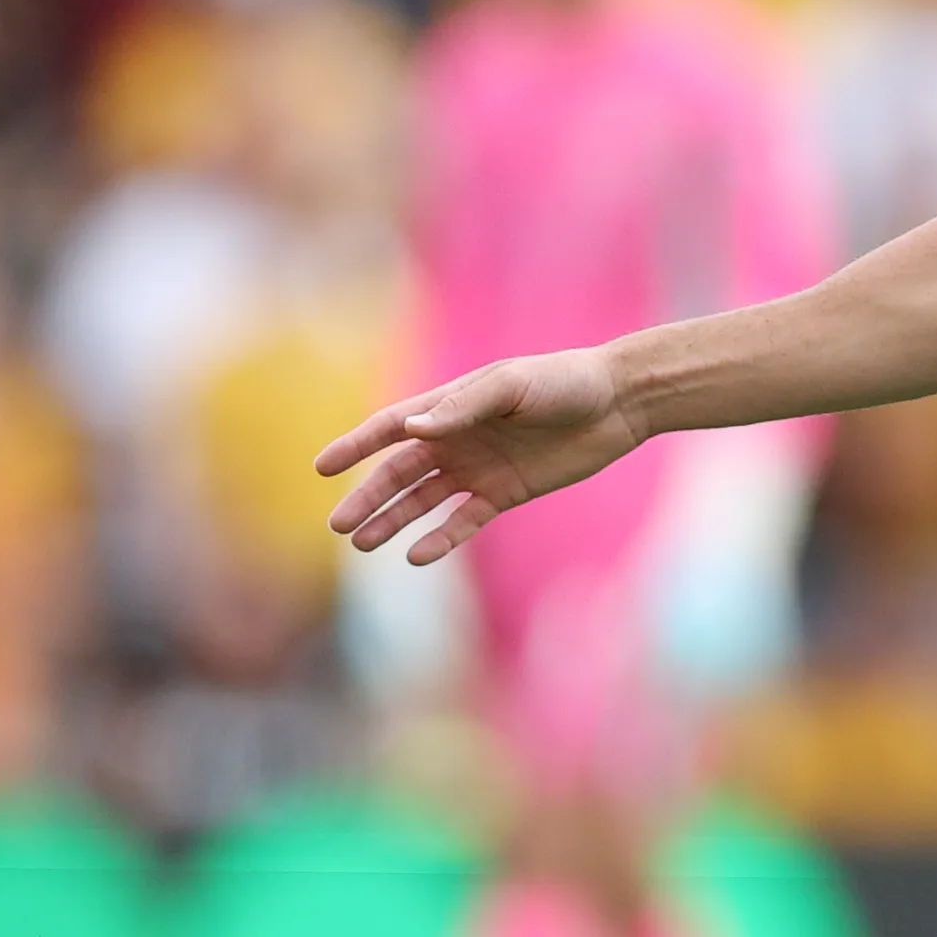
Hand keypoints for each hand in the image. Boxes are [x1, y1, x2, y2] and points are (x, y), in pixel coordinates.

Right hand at [316, 349, 640, 562]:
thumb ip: (462, 408)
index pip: (389, 428)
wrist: (616, 402)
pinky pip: (464, 521)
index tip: (320, 467)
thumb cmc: (562, 382)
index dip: (354, 446)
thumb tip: (411, 432)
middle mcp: (457, 439)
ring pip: (423, 501)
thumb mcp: (510, 386)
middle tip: (338, 525)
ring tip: (363, 543)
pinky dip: (440, 538)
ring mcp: (478, 468)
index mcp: (450, 406)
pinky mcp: (505, 493)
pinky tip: (416, 554)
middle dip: (367, 497)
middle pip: (399, 472)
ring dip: (393, 521)